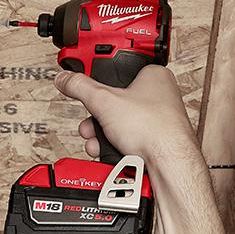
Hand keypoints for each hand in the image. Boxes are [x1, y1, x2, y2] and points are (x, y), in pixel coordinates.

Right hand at [53, 65, 199, 164]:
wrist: (168, 166)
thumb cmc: (154, 129)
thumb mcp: (105, 101)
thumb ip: (80, 87)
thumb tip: (65, 78)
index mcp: (153, 76)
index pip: (118, 68)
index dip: (97, 73)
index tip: (81, 72)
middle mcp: (158, 96)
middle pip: (114, 99)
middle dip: (95, 113)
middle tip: (88, 116)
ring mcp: (156, 120)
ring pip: (117, 122)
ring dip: (100, 132)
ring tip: (95, 138)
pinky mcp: (151, 142)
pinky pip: (125, 138)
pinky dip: (112, 145)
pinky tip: (106, 150)